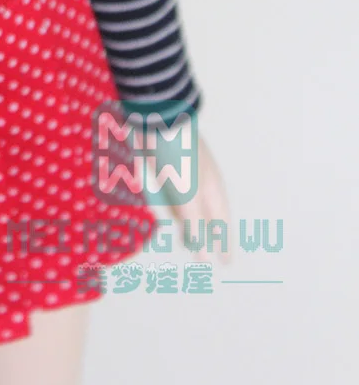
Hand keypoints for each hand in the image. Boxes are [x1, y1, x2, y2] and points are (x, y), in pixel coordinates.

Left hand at [157, 127, 231, 265]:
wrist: (156, 120)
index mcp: (212, 189)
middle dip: (204, 236)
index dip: (224, 245)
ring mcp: (181, 174)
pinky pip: (169, 194)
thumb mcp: (189, 196)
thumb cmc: (179, 158)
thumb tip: (205, 257)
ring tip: (184, 243)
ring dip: (185, 224)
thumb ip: (196, 226)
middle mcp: (200, 183)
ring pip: (186, 206)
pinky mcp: (163, 168)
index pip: (222, 223)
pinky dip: (168, 208)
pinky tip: (163, 216)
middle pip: (204, 216)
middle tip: (206, 258)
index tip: (227, 264)